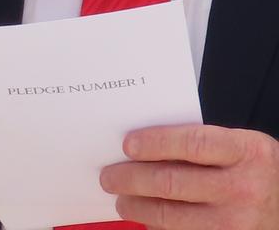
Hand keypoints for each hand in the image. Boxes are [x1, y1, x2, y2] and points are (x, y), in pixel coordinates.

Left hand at [101, 124, 278, 228]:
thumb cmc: (256, 170)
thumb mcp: (240, 147)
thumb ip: (200, 144)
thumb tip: (141, 146)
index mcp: (247, 152)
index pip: (193, 144)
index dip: (156, 143)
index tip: (127, 145)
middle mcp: (243, 188)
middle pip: (172, 183)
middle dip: (131, 179)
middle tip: (109, 176)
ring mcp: (237, 222)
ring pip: (171, 216)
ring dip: (137, 207)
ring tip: (122, 200)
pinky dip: (157, 226)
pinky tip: (147, 218)